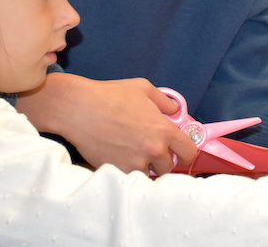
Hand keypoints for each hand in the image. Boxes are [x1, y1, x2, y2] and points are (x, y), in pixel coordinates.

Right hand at [16, 74, 197, 175]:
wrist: (79, 109)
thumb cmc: (110, 96)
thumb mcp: (144, 89)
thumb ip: (165, 101)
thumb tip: (176, 110)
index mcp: (163, 130)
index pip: (189, 152)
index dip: (187, 152)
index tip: (180, 151)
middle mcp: (153, 150)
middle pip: (169, 167)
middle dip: (163, 159)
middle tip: (151, 148)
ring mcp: (134, 164)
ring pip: (149, 174)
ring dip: (145, 166)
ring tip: (133, 152)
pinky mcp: (116, 172)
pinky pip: (130, 178)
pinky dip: (128, 170)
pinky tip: (120, 156)